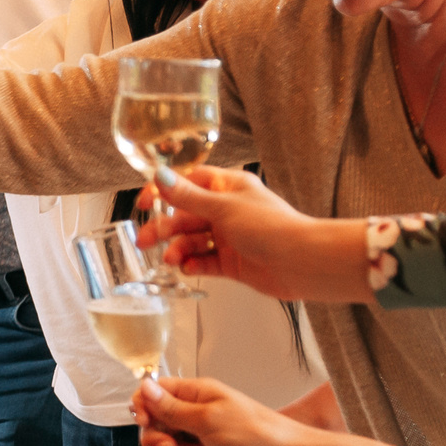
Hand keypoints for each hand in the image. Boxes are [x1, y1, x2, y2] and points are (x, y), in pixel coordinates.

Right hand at [132, 376, 314, 445]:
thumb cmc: (253, 434)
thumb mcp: (207, 419)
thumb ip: (172, 408)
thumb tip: (143, 386)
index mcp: (197, 393)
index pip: (156, 392)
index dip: (144, 406)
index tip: (143, 422)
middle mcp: (198, 411)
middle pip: (160, 422)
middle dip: (161, 438)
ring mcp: (205, 434)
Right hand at [145, 166, 377, 303]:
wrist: (301, 263)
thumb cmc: (271, 227)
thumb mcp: (223, 207)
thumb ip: (187, 197)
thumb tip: (159, 176)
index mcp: (228, 187)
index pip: (188, 183)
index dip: (164, 190)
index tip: (144, 202)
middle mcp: (227, 210)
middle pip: (186, 215)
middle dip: (164, 227)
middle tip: (144, 240)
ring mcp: (229, 237)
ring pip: (193, 240)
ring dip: (178, 248)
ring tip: (170, 259)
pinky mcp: (232, 262)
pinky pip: (204, 261)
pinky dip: (193, 265)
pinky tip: (187, 268)